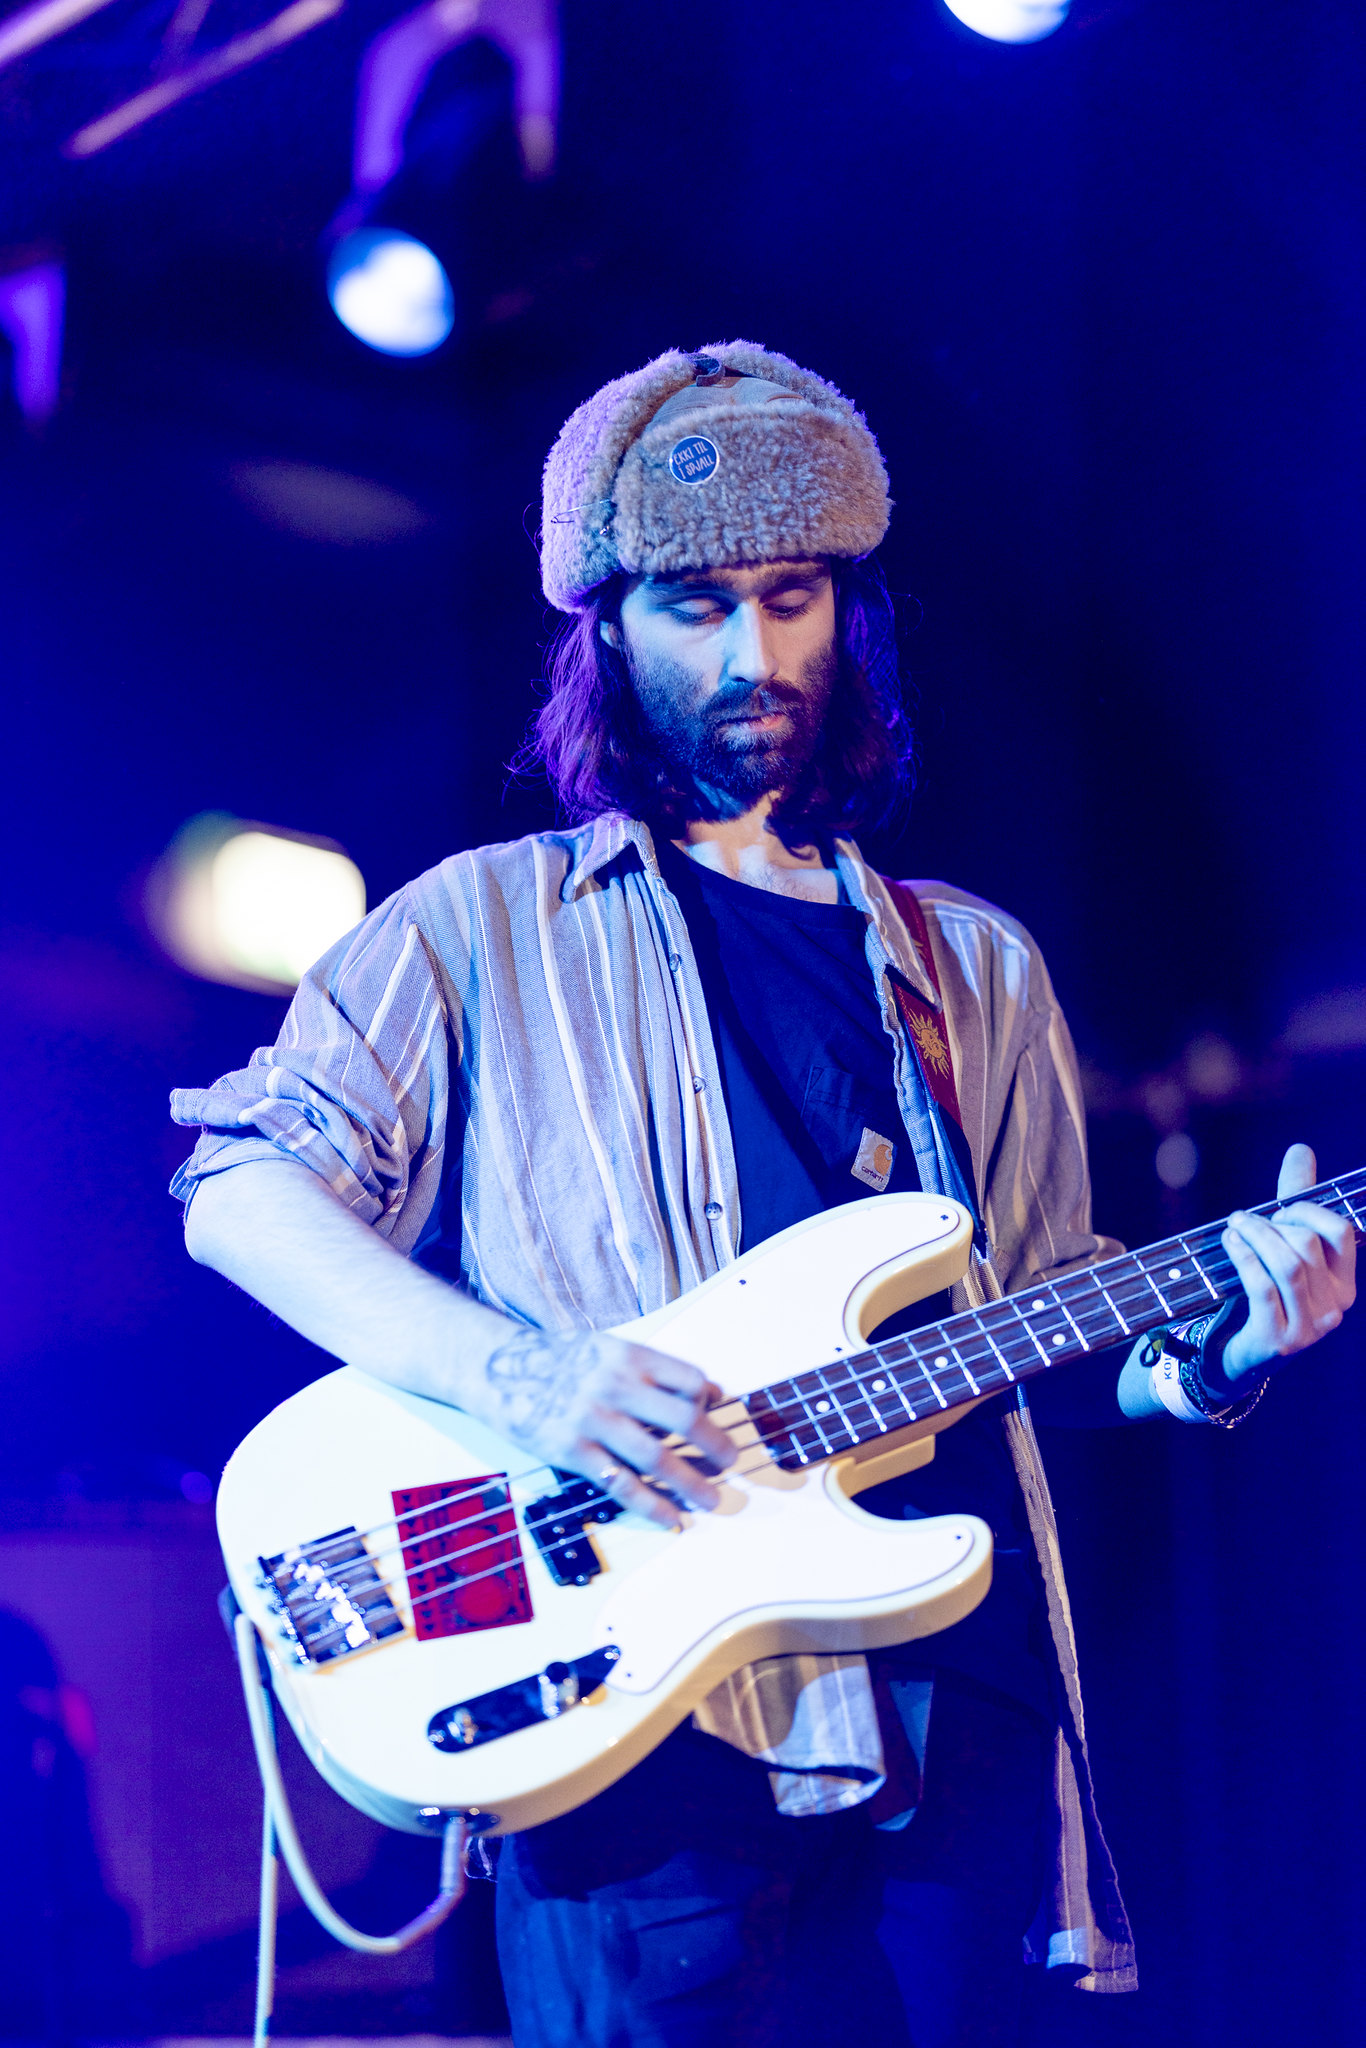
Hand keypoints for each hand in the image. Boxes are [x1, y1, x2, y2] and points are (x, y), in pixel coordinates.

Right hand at [477, 1326, 736, 1527]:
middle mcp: (616, 1385)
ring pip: (657, 1457)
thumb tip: (703, 1391)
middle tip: (730, 1460)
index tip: (718, 1412)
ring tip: (712, 1498)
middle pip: (682, 1419)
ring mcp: (593, 1420)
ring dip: (691, 1482)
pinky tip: (672, 1517)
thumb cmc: (557, 1358)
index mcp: (628, 1355)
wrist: (496, 1368)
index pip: (688, 1379)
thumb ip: (648, 1367)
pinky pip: (621, 1483)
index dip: (709, 1398)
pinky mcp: (572, 1451)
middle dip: (714, 1444)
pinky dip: (652, 1504)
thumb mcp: (605, 1347)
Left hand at [1220, 1144, 1355, 1381]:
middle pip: (1307, 1244)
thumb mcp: (1285, 1246)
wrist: (1243, 1354)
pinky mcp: (1278, 1339)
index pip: (1341, 1232)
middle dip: (1270, 1224)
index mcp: (1345, 1285)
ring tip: (1233, 1226)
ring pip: (1287, 1263)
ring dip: (1254, 1236)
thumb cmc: (1268, 1292)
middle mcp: (1335, 1307)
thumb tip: (1300, 1149)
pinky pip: (1262, 1285)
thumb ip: (1296, 1200)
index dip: (1308, 1210)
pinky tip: (1228, 1244)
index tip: (1280, 1208)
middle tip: (1243, 1219)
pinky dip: (1243, 1256)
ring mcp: (1309, 1327)